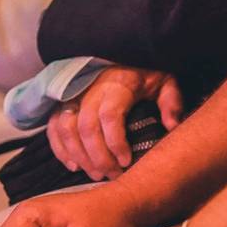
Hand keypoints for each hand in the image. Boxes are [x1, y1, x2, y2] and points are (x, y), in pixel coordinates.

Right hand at [46, 67, 185, 181]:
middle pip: (86, 127)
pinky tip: (74, 165)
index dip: (115, 142)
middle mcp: (91, 87)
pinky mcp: (64, 100)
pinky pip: (54, 126)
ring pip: (66, 128)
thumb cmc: (145, 71)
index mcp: (119, 83)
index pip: (109, 115)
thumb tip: (172, 125)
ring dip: (79, 156)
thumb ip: (170, 101)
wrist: (124, 51)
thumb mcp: (164, 80)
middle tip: (113, 175)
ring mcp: (74, 94)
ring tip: (97, 174)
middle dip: (98, 157)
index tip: (126, 161)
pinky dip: (60, 148)